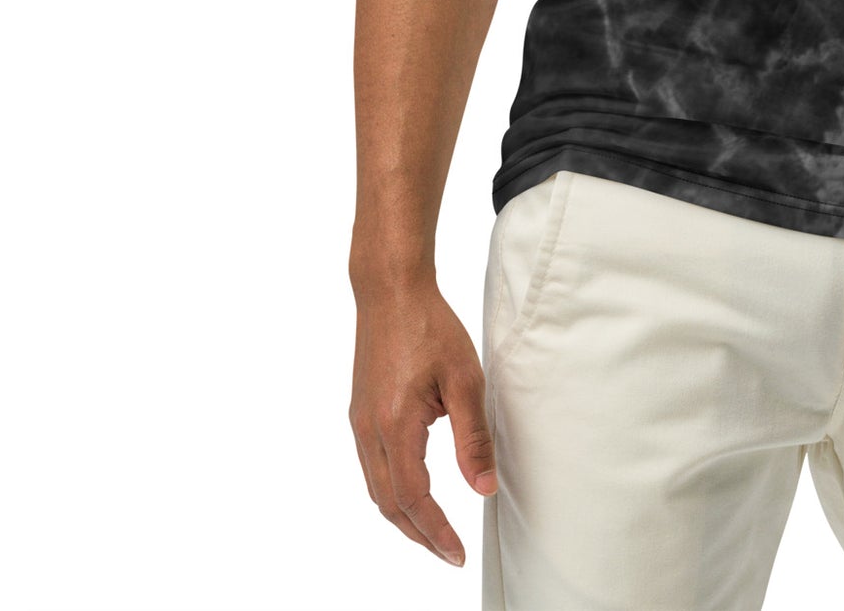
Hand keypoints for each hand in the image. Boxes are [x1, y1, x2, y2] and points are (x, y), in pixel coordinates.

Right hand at [349, 280, 494, 566]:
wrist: (390, 290)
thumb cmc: (430, 326)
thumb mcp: (465, 379)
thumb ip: (472, 438)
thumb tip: (483, 488)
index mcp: (396, 425)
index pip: (414, 498)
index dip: (435, 532)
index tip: (455, 553)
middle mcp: (369, 430)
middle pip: (389, 503)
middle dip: (418, 534)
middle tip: (447, 552)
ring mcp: (360, 421)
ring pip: (376, 487)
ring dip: (403, 515)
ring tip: (433, 530)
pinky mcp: (360, 411)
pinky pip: (372, 466)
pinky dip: (391, 489)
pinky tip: (412, 488)